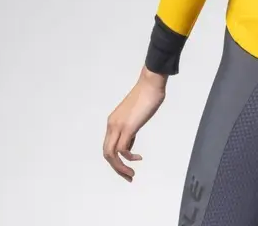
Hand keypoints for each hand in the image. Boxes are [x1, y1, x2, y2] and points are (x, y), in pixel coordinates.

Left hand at [103, 66, 166, 181]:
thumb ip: (131, 128)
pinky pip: (122, 149)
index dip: (116, 159)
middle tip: (129, 176)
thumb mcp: (135, 115)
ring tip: (131, 174)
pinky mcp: (128, 127)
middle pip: (106, 153)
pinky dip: (128, 158)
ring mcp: (118, 126)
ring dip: (120, 168)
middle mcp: (112, 125)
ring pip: (111, 154)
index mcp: (113, 121)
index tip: (129, 165)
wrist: (151, 82)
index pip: (108, 146)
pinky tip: (138, 158)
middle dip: (116, 168)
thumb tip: (131, 140)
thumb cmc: (147, 95)